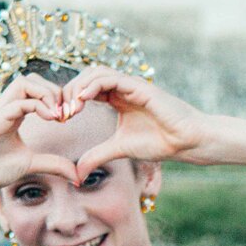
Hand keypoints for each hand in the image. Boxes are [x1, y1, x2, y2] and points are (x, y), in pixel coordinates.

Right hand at [0, 73, 75, 195]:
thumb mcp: (30, 164)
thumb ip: (53, 164)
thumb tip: (76, 175)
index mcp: (12, 111)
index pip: (37, 89)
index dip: (56, 98)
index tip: (67, 118)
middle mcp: (4, 105)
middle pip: (32, 79)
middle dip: (54, 91)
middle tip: (65, 114)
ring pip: (24, 82)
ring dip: (47, 94)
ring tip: (57, 114)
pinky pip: (18, 102)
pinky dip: (38, 106)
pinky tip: (50, 118)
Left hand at [56, 66, 208, 177]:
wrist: (184, 141)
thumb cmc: (158, 142)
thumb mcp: (118, 149)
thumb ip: (97, 156)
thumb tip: (77, 173)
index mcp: (116, 98)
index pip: (86, 89)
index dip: (70, 100)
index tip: (60, 119)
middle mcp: (122, 88)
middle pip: (87, 76)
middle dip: (70, 91)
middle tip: (61, 113)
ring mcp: (131, 84)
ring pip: (97, 72)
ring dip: (78, 87)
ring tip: (70, 108)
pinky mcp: (139, 86)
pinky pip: (111, 78)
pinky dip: (93, 86)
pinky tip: (82, 101)